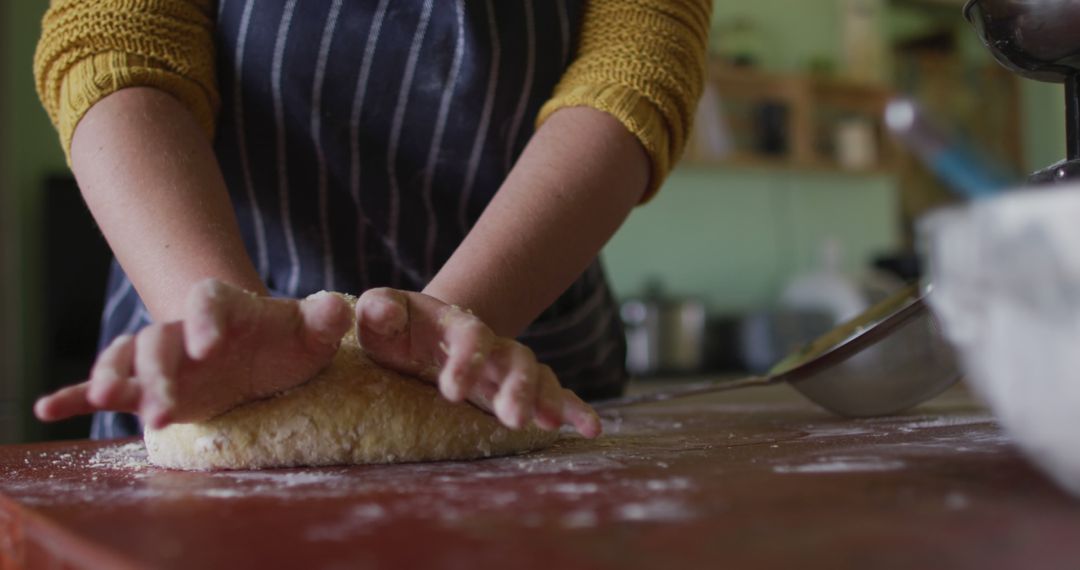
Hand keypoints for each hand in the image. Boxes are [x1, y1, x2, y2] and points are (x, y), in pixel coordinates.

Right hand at [34, 279, 351, 428]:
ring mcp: (163, 358)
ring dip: (114, 376)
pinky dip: (74, 394)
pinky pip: (104, 385)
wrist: (260, 352)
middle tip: (165, 403)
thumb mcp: (311, 332)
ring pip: (127, 358)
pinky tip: (46, 407)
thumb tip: (338, 308)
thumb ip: (323, 318)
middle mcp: (185, 330)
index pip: (209, 302)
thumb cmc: (287, 340)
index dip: (206, 319)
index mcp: (225, 309)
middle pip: (160, 338)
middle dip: (159, 367)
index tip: (210, 345)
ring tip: (106, 401)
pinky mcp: (147, 387)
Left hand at [355, 288, 601, 437]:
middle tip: (510, 416)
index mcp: (457, 325)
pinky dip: (575, 408)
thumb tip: (384, 311)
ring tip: (547, 424)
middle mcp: (491, 345)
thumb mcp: (382, 316)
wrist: (421, 335)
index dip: (466, 359)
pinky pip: (555, 395)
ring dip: (545, 398)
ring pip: (537, 376)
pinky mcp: (519, 390)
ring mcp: (508, 367)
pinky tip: (591, 428)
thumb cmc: (397, 330)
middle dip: (516, 386)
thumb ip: (378, 309)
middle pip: (515, 358)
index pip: (471, 335)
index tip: (451, 391)